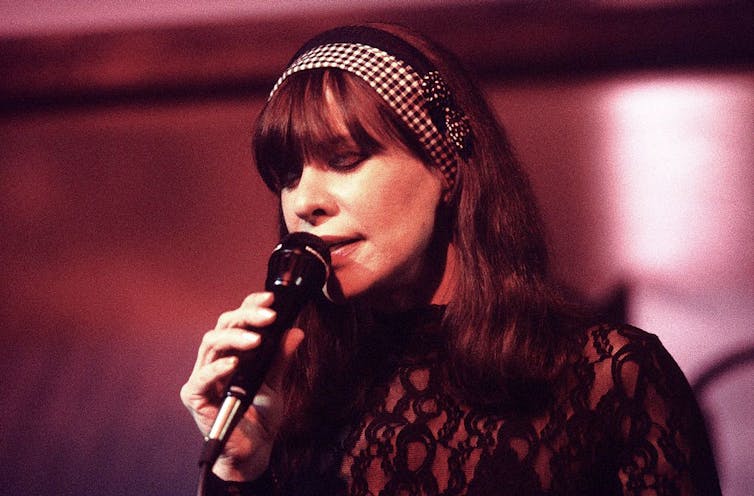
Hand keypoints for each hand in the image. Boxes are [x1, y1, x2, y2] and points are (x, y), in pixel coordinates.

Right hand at [180, 291, 304, 480]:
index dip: (250, 305)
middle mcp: (213, 361)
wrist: (254, 452)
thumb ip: (281, 357)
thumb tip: (296, 331)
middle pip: (222, 327)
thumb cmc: (260, 416)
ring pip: (211, 344)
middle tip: (269, 316)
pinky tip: (235, 363)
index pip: (235, 320)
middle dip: (246, 317)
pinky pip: (201, 378)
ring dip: (235, 338)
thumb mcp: (275, 381)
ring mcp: (202, 378)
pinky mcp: (195, 397)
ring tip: (257, 339)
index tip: (272, 298)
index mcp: (230, 352)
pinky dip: (218, 368)